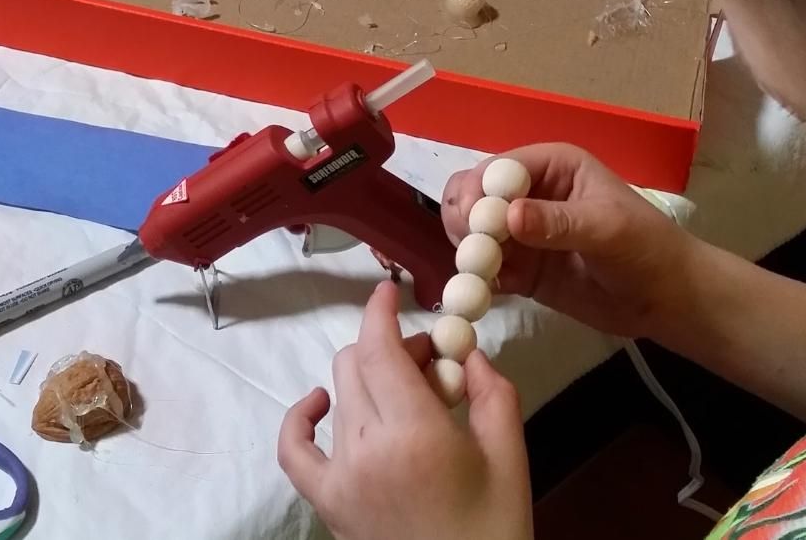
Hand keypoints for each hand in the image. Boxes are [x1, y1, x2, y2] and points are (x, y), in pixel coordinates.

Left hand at [277, 282, 532, 539]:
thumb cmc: (495, 528)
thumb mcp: (511, 454)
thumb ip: (492, 390)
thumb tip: (464, 350)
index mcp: (415, 434)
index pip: (379, 349)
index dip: (380, 310)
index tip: (390, 290)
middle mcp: (366, 449)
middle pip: (358, 364)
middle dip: (389, 346)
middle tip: (428, 361)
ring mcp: (339, 477)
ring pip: (337, 394)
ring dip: (367, 377)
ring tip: (404, 393)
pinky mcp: (325, 501)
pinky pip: (294, 447)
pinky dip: (302, 416)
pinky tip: (321, 403)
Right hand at [440, 142, 698, 337]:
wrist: (666, 299)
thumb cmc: (647, 249)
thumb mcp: (607, 229)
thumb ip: (557, 222)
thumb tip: (509, 216)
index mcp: (552, 166)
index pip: (498, 169)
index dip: (479, 191)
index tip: (475, 222)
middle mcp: (529, 193)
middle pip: (472, 194)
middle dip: (464, 217)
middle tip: (471, 247)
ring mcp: (520, 233)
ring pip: (470, 230)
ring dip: (466, 248)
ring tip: (480, 270)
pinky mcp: (519, 268)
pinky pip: (483, 268)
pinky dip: (477, 278)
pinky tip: (488, 290)